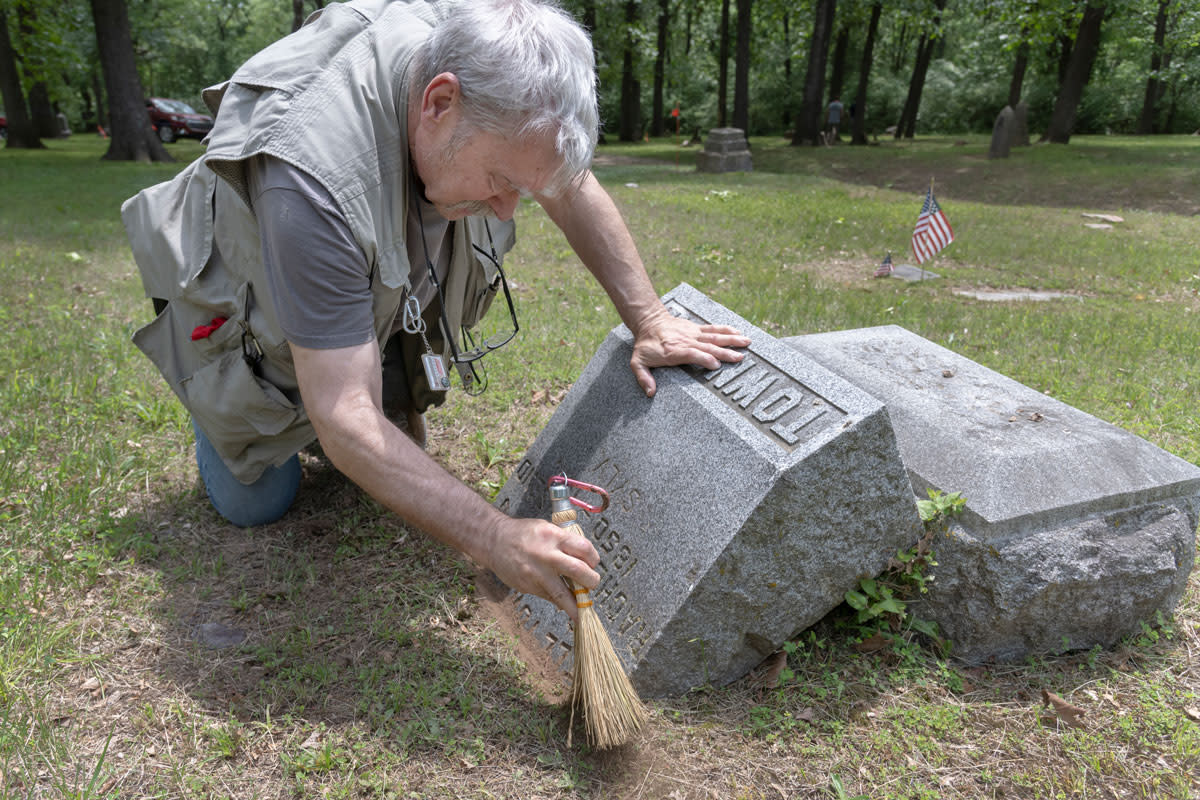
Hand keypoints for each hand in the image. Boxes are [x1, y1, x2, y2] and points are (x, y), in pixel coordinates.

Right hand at [484, 515, 600, 621]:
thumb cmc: (523, 533)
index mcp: (554, 536)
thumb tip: (583, 559)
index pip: (585, 549)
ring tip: (584, 613)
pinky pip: (549, 597)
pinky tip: (563, 603)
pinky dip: (558, 601)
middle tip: (593, 583)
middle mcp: (547, 555)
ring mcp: (537, 574)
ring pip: (563, 594)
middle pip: (580, 572)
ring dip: (577, 605)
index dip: (594, 558)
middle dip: (592, 581)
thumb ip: (564, 542)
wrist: (494, 541)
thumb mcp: (547, 528)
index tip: (594, 564)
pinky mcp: (528, 586)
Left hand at [630, 311, 750, 396]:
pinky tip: (738, 333)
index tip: (716, 365)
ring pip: (714, 336)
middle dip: (725, 352)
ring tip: (747, 342)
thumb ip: (643, 377)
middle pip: (708, 346)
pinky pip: (713, 329)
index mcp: (674, 351)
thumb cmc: (645, 344)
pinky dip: (726, 330)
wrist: (648, 321)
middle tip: (740, 358)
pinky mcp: (696, 328)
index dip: (704, 358)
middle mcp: (686, 341)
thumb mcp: (637, 362)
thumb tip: (650, 393)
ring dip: (731, 340)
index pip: (692, 354)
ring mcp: (693, 334)